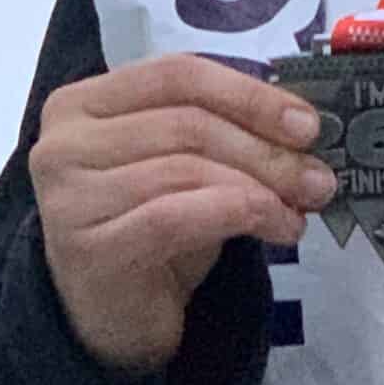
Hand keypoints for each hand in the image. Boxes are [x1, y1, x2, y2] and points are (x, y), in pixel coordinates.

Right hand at [29, 52, 336, 375]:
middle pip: (188, 123)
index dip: (250, 94)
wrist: (112, 310)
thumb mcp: (191, 158)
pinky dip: (238, 214)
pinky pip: (175, 216)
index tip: (307, 123)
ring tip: (300, 207)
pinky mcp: (84, 248)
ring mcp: (66, 197)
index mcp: (88, 100)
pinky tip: (275, 226)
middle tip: (319, 175)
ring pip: (187, 169)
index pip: (179, 74)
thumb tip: (306, 121)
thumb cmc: (154, 218)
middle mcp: (63, 142)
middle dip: (267, 149)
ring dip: (261, 187)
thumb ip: (228, 126)